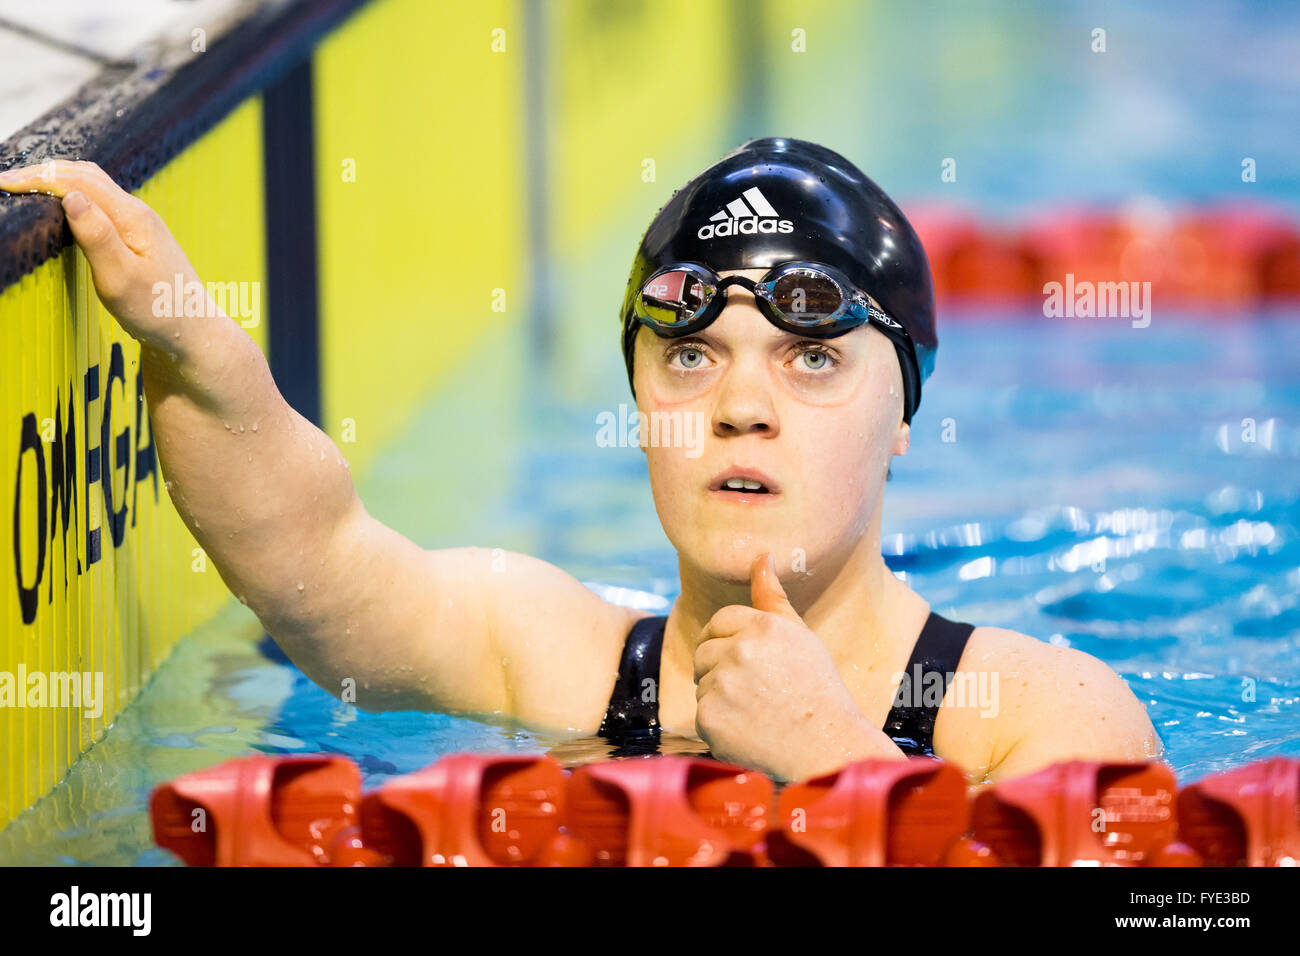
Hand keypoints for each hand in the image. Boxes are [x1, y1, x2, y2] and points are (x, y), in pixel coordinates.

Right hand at [0, 160, 202, 347]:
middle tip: (6, 180)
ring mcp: (139, 223)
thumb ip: (97, 236)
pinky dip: (72, 194)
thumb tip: (71, 196)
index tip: (2, 182)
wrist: (193, 330)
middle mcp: (137, 212)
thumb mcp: (122, 279)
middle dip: (43, 172)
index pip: (78, 181)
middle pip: (85, 174)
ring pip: (93, 185)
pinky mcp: (136, 236)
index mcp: (133, 217)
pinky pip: (99, 202)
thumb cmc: (159, 311)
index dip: (38, 177)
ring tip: (24, 184)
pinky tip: (58, 204)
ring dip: (58, 179)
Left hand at [693, 553, 904, 780]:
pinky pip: (701, 713)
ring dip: (719, 695)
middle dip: (721, 666)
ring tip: (755, 710)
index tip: (747, 660)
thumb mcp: (799, 635)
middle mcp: (739, 650)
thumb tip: (761, 555)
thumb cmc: (817, 688)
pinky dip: (719, 723)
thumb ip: (772, 597)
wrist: (825, 746)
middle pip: (704, 650)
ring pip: (701, 682)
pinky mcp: (709, 717)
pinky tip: (748, 729)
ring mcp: (721, 684)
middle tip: (755, 689)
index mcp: (762, 625)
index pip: (720, 620)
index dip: (730, 640)